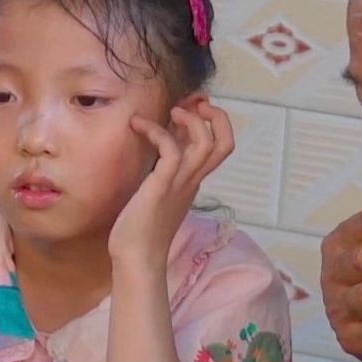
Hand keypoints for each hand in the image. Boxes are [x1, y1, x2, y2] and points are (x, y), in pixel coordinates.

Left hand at [109, 100, 235, 275]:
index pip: (219, 147)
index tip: (195, 109)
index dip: (214, 124)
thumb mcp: (158, 191)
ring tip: (173, 110)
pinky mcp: (162, 186)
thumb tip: (160, 148)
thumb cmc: (141, 229)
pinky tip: (138, 126)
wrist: (136, 257)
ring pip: (206, 144)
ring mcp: (180, 183)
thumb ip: (165, 171)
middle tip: (196, 104)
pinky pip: (171, 151)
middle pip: (225, 143)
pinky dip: (158, 132)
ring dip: (192, 120)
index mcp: (194, 181)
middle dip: (217, 117)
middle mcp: (192, 180)